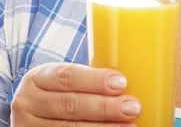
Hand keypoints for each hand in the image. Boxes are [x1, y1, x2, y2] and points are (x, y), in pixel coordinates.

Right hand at [10, 63, 141, 125]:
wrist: (33, 113)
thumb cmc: (61, 91)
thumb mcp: (64, 79)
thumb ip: (90, 78)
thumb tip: (136, 76)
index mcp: (38, 78)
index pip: (67, 76)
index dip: (95, 80)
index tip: (122, 83)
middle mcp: (27, 103)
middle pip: (70, 105)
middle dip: (104, 108)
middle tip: (133, 107)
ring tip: (129, 126)